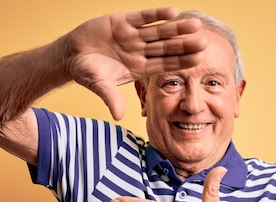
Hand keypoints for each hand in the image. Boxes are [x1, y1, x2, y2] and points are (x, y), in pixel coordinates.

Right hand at [65, 7, 206, 119]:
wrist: (70, 55)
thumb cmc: (86, 72)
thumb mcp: (99, 85)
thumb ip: (110, 98)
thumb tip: (118, 116)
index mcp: (138, 68)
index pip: (165, 65)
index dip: (181, 62)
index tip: (198, 61)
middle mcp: (140, 51)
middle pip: (167, 47)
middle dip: (185, 45)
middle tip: (204, 43)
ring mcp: (133, 36)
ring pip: (159, 31)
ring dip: (177, 28)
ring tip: (195, 24)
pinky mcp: (123, 21)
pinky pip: (143, 17)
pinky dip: (156, 14)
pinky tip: (173, 12)